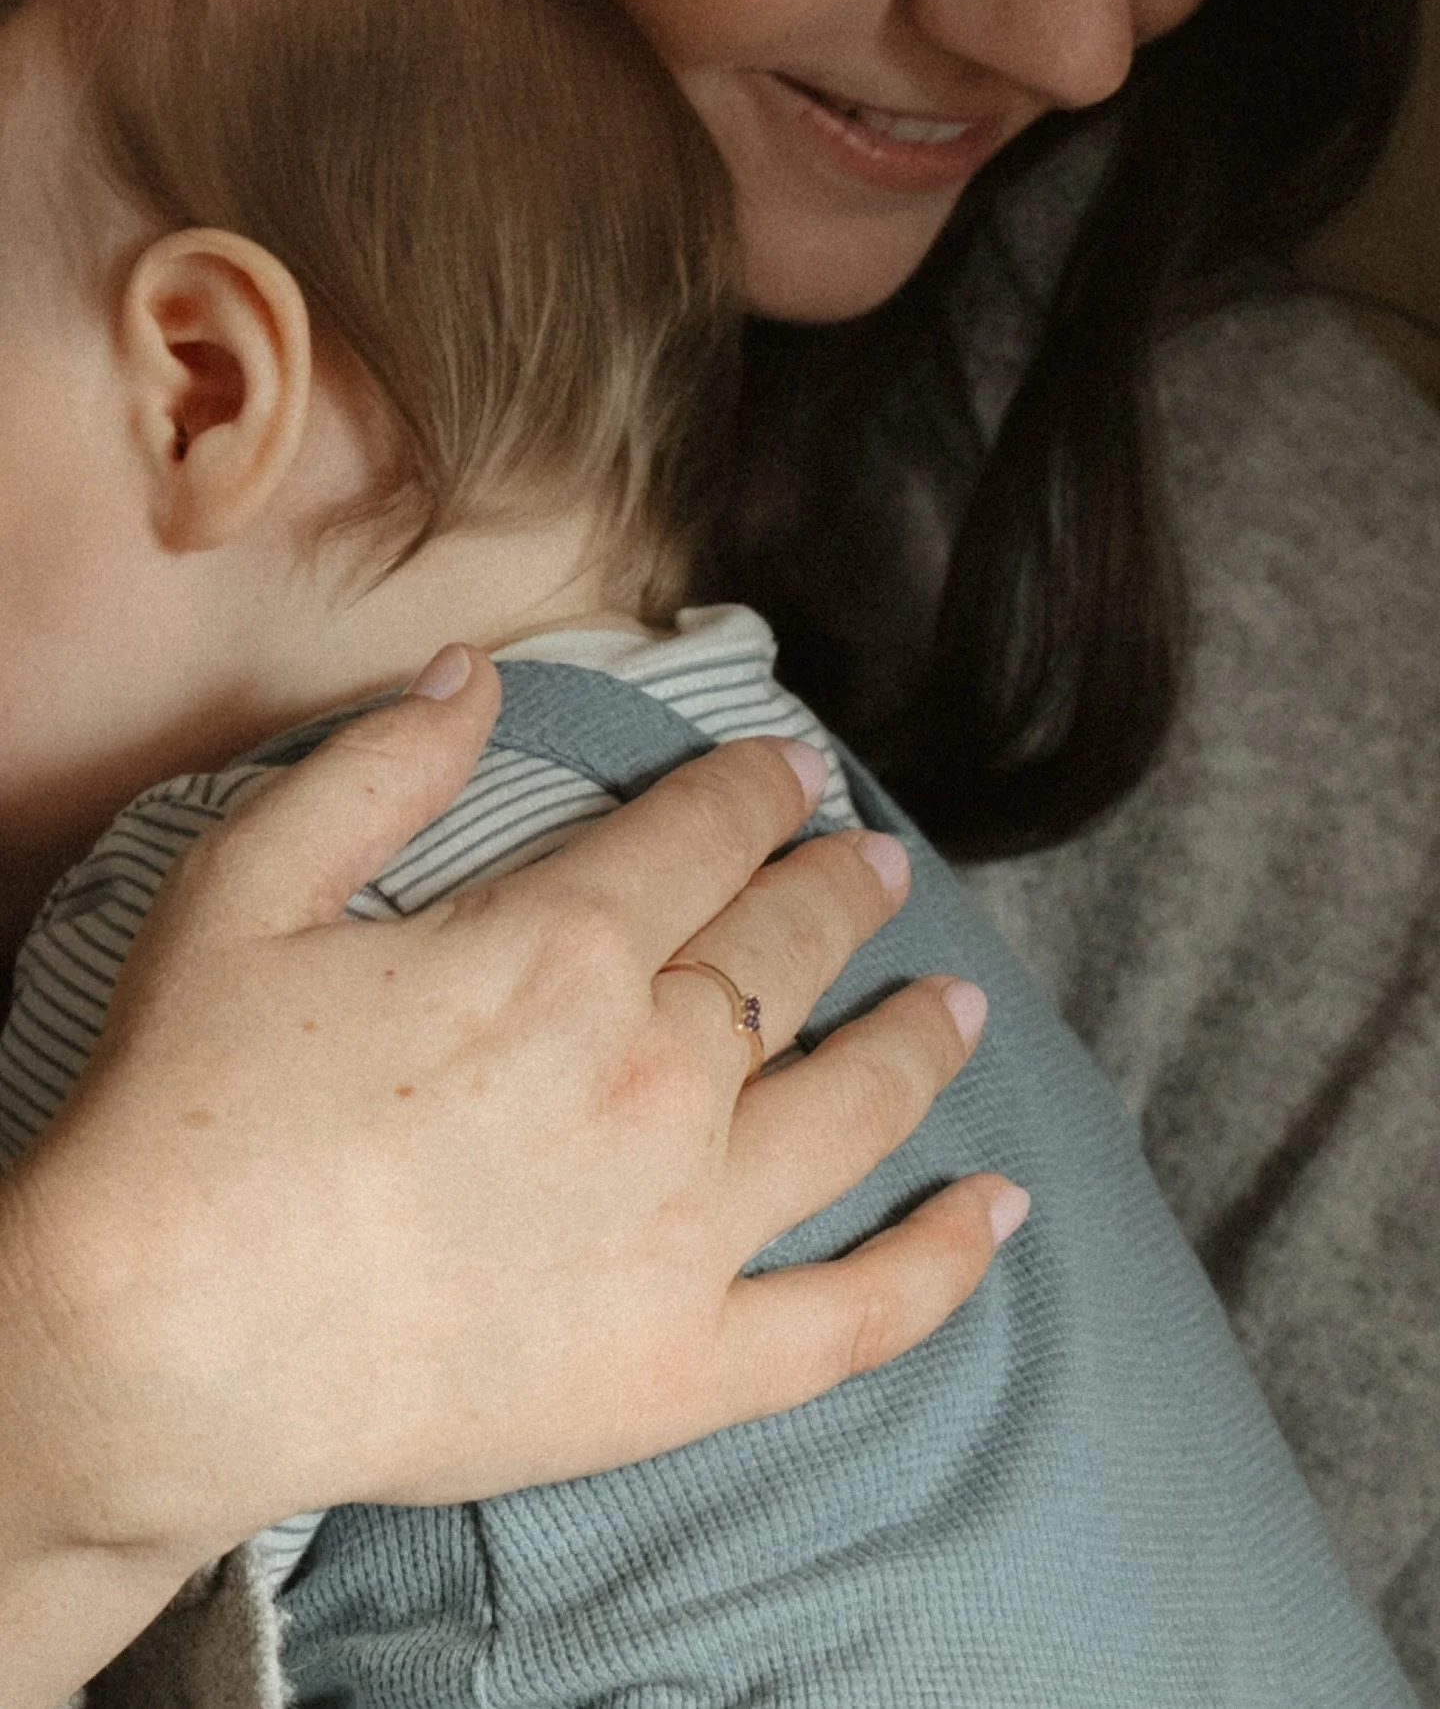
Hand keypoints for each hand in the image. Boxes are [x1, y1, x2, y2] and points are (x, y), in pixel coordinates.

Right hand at [0, 645, 1014, 1702]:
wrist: (155, 1355)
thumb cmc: (186, 1118)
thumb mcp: (243, 897)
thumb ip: (375, 770)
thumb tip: (478, 674)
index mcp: (563, 955)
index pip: (705, 838)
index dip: (759, 791)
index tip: (794, 774)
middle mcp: (657, 1079)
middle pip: (790, 956)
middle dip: (842, 894)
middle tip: (876, 871)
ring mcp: (688, 1229)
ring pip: (854, 1105)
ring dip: (918, 1043)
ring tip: (959, 1006)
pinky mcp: (684, 1366)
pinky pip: (855, 1314)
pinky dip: (939, 1262)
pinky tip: (997, 1211)